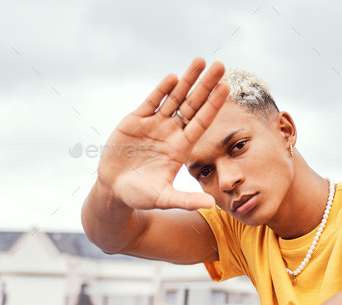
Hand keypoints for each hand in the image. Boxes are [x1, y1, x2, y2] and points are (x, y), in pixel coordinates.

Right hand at [98, 57, 228, 211]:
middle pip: (193, 105)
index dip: (213, 106)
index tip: (226, 88)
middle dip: (206, 85)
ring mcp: (154, 125)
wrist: (114, 189)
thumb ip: (187, 200)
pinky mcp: (136, 120)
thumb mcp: (164, 199)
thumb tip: (211, 206)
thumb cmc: (140, 196)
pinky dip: (162, 90)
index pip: (201, 123)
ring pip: (174, 98)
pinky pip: (152, 102)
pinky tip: (173, 78)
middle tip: (220, 66)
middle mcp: (171, 133)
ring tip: (201, 61)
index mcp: (180, 149)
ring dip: (187, 80)